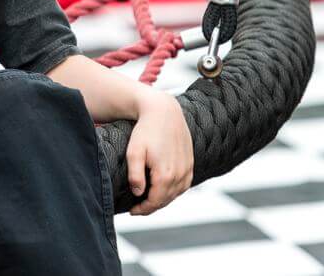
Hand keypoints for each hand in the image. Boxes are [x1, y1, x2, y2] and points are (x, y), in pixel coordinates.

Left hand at [125, 92, 192, 214]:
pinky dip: (174, 191)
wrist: (164, 112)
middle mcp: (180, 174)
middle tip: (138, 208)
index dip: (142, 210)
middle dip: (151, 207)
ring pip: (176, 194)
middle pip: (165, 200)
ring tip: (149, 200)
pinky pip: (184, 184)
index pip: (154, 202)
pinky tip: (164, 190)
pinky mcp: (191, 163)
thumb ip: (135, 175)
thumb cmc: (145, 130)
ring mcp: (187, 169)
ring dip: (163, 200)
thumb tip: (138, 193)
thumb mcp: (134, 152)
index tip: (132, 211)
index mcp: (165, 174)